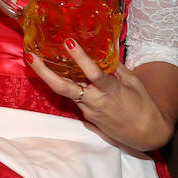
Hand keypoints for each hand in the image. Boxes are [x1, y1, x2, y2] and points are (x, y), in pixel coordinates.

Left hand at [27, 40, 173, 150]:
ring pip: (65, 92)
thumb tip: (102, 53)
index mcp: (110, 91)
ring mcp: (88, 110)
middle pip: (64, 87)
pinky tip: (57, 73)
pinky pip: (73, 98)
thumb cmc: (143, 105)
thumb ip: (116, 68)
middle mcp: (95, 101)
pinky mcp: (86, 116)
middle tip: (30, 56)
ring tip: (36, 59)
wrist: (146, 134)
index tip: (69, 43)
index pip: (93, 73)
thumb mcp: (133, 82)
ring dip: (50, 76)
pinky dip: (66, 85)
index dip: (80, 58)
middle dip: (44, 72)